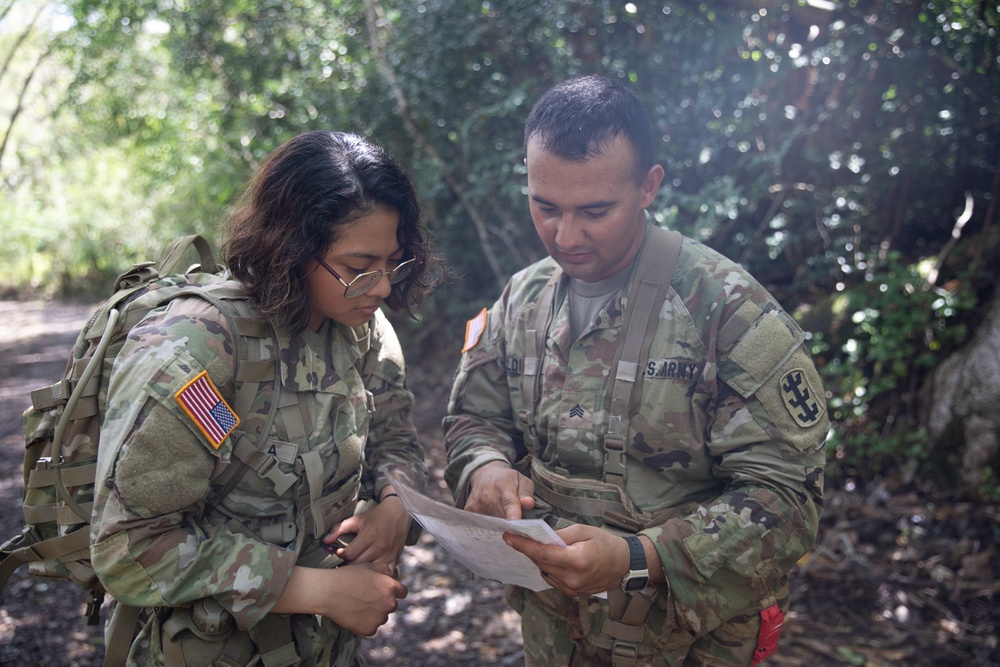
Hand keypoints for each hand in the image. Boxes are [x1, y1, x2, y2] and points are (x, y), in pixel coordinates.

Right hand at [272, 562, 407, 635]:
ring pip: (381, 617)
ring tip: (358, 606)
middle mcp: (389, 604)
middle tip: (366, 598)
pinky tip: (354, 615)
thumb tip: (391, 574)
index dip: (395, 591)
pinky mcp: (369, 630)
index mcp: (390, 588)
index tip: (385, 591)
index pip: (402, 592)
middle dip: (383, 602)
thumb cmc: (348, 576)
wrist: (329, 592)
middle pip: (391, 605)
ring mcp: (379, 619)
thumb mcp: (368, 566)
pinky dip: (365, 623)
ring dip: (375, 613)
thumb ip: (384, 569)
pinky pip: (371, 627)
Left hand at [323, 491, 410, 570]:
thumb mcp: (357, 519)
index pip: (349, 554)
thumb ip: (339, 528)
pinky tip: (369, 573)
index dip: (341, 555)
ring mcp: (389, 555)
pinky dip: (376, 576)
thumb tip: (325, 542)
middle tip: (343, 563)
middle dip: (348, 565)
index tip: (339, 552)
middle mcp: (380, 546)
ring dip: (360, 572)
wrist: (399, 513)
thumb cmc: (375, 517)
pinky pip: (384, 575)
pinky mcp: (395, 560)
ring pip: (370, 572)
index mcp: (369, 535)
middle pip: (358, 565)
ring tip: (354, 569)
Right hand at [465, 461, 534, 519]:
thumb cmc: (506, 479)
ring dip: (499, 523)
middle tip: (514, 517)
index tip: (516, 523)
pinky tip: (491, 513)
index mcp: (504, 487)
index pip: (509, 503)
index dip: (513, 514)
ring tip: (501, 511)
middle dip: (511, 523)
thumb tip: (528, 504)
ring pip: (493, 524)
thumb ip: (526, 493)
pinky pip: (482, 524)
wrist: (484, 474)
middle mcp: (488, 496)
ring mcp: (477, 504)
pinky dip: (488, 523)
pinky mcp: (469, 510)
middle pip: (503, 519)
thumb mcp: (521, 480)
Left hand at [503, 524, 631, 596]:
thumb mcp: (584, 531)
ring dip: (540, 559)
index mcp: (576, 561)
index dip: (523, 546)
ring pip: (545, 571)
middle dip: (529, 549)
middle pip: (541, 563)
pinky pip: (552, 578)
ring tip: (542, 546)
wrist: (625, 565)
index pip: (542, 554)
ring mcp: (572, 589)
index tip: (508, 537)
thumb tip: (540, 537)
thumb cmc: (606, 544)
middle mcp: (572, 579)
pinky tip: (554, 558)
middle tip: (520, 536)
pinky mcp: (572, 593)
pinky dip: (549, 567)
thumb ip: (560, 535)